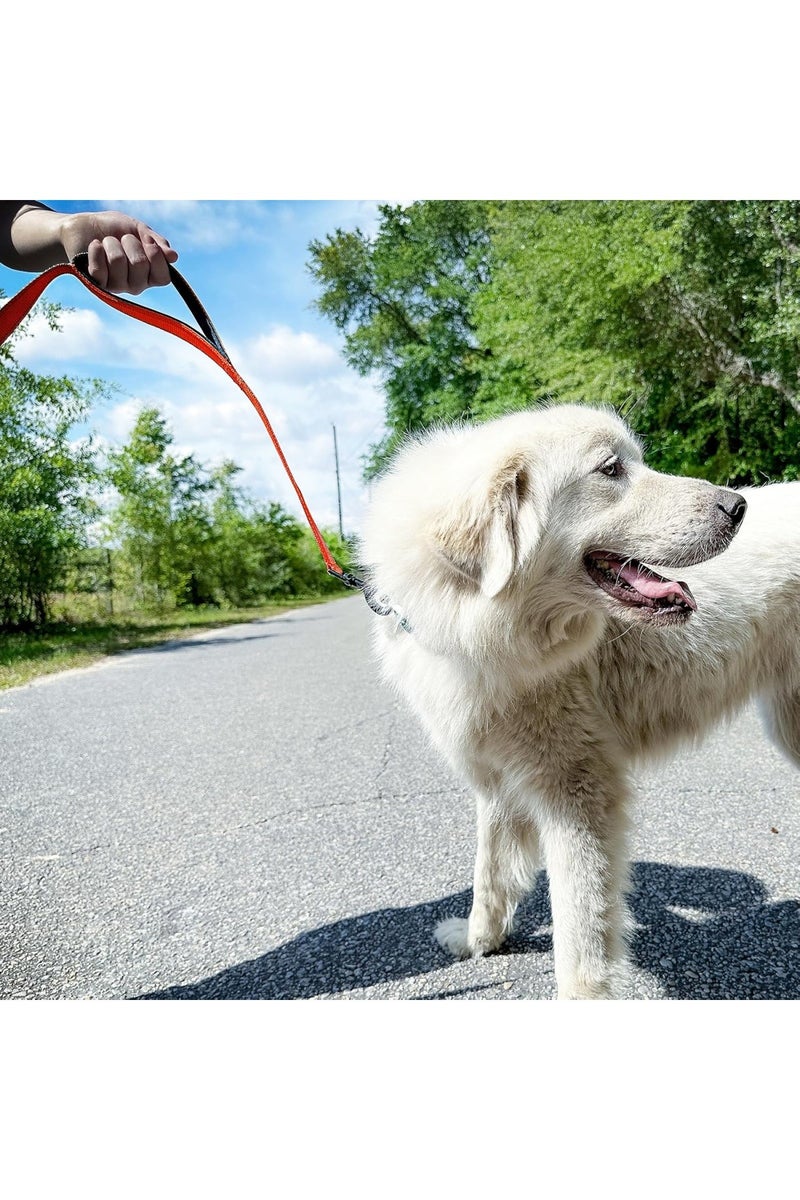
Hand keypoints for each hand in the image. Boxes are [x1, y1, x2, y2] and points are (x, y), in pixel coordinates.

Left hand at [59, 210, 177, 294]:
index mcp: (150, 274)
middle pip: (140, 265)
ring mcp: (117, 286)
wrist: (83, 226)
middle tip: (122, 238)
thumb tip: (173, 257)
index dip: (156, 256)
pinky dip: (96, 250)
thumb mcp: (138, 228)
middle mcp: (136, 284)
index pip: (163, 277)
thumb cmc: (113, 228)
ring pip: (118, 263)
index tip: (147, 239)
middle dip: (130, 242)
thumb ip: (156, 242)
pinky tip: (94, 246)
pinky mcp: (97, 284)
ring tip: (106, 242)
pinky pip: (100, 269)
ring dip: (111, 244)